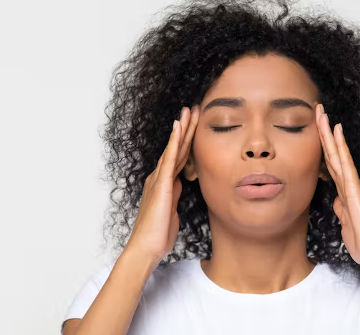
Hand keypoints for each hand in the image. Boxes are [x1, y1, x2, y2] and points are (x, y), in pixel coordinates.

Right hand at [125, 105, 199, 266]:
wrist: (147, 247)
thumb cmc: (159, 233)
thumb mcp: (172, 210)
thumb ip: (175, 195)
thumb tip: (180, 186)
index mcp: (164, 183)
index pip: (179, 156)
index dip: (187, 140)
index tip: (195, 124)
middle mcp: (160, 177)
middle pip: (177, 148)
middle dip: (186, 128)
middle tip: (194, 108)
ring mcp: (159, 179)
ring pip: (173, 149)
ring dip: (182, 129)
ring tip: (189, 111)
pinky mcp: (161, 184)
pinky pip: (169, 159)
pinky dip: (174, 142)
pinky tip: (179, 128)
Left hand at [315, 104, 359, 267]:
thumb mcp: (345, 223)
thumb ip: (341, 210)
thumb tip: (337, 203)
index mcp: (344, 191)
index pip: (329, 164)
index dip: (322, 147)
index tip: (315, 131)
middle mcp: (348, 183)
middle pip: (331, 153)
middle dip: (323, 132)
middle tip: (317, 110)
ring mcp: (351, 184)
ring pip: (336, 153)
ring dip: (328, 133)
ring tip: (322, 113)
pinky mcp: (354, 188)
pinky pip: (345, 163)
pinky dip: (340, 146)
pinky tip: (337, 130)